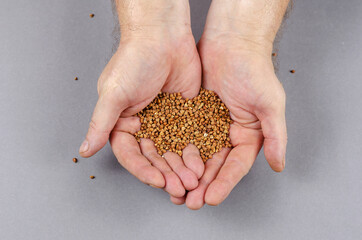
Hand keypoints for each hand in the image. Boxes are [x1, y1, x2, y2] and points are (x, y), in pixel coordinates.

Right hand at [79, 0, 203, 197]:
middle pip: (154, 158)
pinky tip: (203, 163)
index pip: (131, 155)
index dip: (143, 170)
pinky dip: (195, 151)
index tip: (158, 181)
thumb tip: (83, 150)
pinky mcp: (184, 116)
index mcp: (122, 124)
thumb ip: (101, 124)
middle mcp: (143, 126)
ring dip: (181, 167)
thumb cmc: (134, 60)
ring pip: (173, 152)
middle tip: (181, 187)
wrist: (163, 37)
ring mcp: (165, 122)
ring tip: (194, 179)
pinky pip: (189, 137)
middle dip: (166, 173)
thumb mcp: (114, 94)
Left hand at [182, 36, 286, 209]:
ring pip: (195, 156)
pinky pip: (181, 136)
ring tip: (174, 192)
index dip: (224, 184)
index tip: (211, 199)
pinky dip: (174, 152)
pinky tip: (165, 165)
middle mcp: (227, 135)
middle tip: (189, 202)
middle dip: (202, 185)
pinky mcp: (191, 115)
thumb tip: (278, 165)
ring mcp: (208, 126)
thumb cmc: (255, 70)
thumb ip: (275, 135)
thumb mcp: (270, 103)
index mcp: (248, 136)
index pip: (235, 166)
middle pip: (213, 166)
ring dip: (186, 174)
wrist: (232, 42)